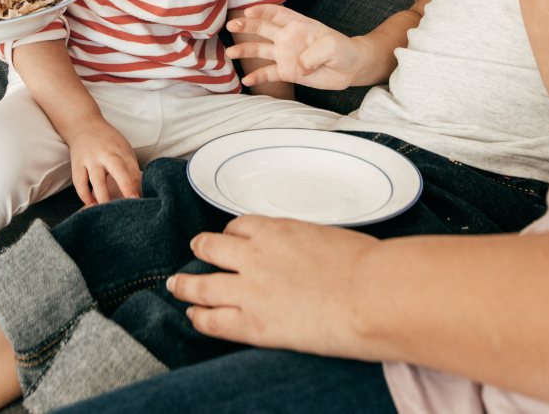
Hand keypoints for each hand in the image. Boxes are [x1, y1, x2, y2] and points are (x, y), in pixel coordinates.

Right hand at [62, 118, 140, 203]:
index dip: (138, 184)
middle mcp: (106, 153)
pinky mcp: (77, 164)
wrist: (84, 125)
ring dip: (102, 196)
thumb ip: (131, 168)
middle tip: (132, 204)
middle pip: (117, 170)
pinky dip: (84, 195)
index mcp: (121, 150)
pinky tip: (91, 204)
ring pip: (96, 179)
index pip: (133, 168)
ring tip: (107, 211)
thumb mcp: (123, 149)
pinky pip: (79, 182)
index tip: (142, 200)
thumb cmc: (109, 141)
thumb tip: (141, 191)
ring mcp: (91, 159)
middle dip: (126, 187)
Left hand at [167, 215, 382, 358]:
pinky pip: (212, 320)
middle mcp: (255, 254)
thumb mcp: (332, 238)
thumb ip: (311, 244)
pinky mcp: (253, 323)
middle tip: (194, 251)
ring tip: (177, 285)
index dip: (231, 234)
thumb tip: (316, 254)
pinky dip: (198, 317)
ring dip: (186, 284)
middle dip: (200, 249)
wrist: (371, 294)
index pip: (239, 226)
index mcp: (277, 229)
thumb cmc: (366, 267)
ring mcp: (250, 288)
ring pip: (201, 283)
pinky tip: (194, 317)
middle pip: (211, 247)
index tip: (230, 239)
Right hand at [227, 5, 364, 90]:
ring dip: (245, 50)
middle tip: (232, 26)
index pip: (276, 14)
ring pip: (260, 50)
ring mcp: (285, 55)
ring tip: (231, 53)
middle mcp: (288, 38)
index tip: (249, 12)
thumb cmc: (342, 49)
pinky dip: (257, 77)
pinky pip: (269, 74)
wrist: (351, 68)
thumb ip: (313, 53)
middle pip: (262, 29)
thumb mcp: (332, 46)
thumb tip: (298, 67)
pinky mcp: (287, 72)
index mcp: (298, 24)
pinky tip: (246, 80)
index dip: (262, 11)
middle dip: (246, 26)